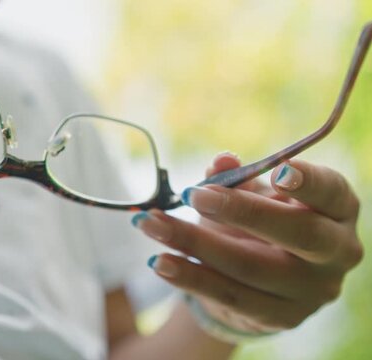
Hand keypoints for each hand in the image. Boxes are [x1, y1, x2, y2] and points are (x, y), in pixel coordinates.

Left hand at [135, 153, 362, 335]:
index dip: (309, 182)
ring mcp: (312, 290)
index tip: (278, 169)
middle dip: (241, 211)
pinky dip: (190, 276)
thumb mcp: (253, 194)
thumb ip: (238, 177)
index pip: (331, 193)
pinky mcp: (280, 316)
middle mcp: (337, 251)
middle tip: (193, 194)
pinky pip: (229, 295)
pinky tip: (160, 261)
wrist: (265, 281)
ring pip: (251, 268)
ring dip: (195, 244)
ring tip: (152, 224)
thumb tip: (221, 162)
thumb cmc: (263, 222)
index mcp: (337, 210)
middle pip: (297, 234)